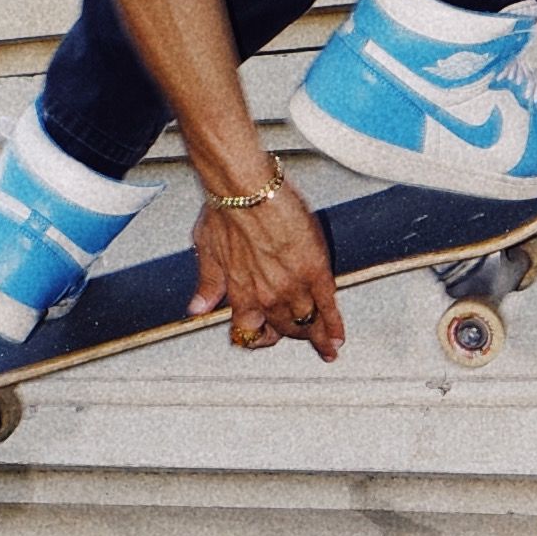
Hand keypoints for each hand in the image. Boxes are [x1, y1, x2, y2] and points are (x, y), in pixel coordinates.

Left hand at [195, 171, 345, 357]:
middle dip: (295, 336)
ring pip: (307, 323)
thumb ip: (208, 283)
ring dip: (318, 336)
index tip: (267, 340)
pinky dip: (334, 325)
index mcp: (240, 293)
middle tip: (307, 339)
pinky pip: (327, 307)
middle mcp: (266, 297)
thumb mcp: (207, 251)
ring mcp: (292, 286)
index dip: (260, 338)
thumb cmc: (225, 212)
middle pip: (283, 330)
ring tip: (329, 345)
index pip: (250, 331)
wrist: (246, 191)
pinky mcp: (315, 272)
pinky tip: (338, 337)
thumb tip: (198, 308)